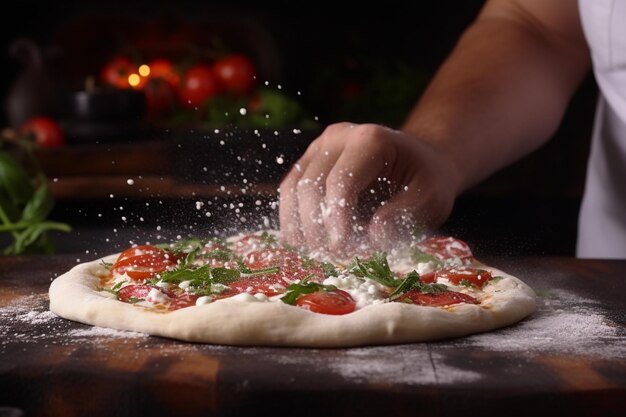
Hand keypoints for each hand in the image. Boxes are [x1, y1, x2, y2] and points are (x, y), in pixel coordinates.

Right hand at [279, 122, 460, 252]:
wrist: (422, 159)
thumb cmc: (428, 179)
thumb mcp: (431, 198)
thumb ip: (404, 215)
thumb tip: (374, 236)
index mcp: (371, 140)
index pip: (341, 182)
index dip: (336, 220)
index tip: (341, 251)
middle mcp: (340, 136)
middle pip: (311, 185)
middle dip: (316, 226)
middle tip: (329, 257)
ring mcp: (322, 145)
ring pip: (293, 186)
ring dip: (297, 223)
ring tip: (311, 252)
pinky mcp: (312, 158)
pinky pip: (291, 187)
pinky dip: (292, 216)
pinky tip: (299, 241)